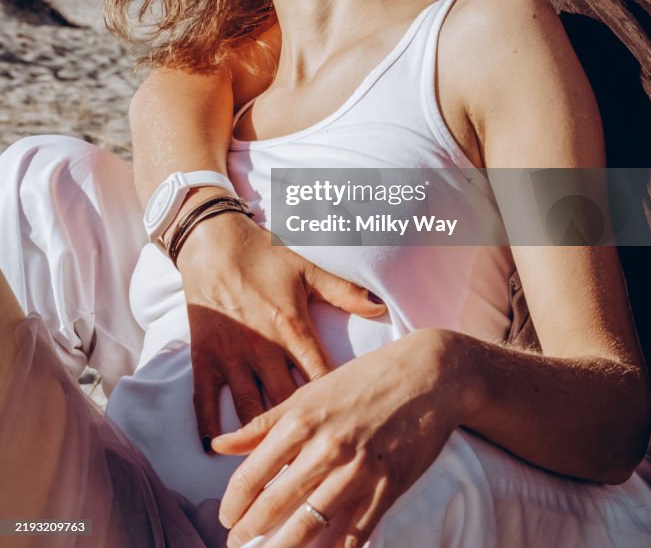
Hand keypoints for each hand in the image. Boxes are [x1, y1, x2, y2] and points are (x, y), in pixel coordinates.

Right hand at [176, 212, 386, 446]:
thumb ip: (344, 291)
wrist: (214, 243)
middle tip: (316, 467)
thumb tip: (380, 308)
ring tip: (273, 472)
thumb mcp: (307, 269)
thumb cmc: (265, 256)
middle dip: (301, 438)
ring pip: (249, 410)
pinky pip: (206, 399)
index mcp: (292, 329)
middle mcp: (262, 349)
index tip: (349, 434)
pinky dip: (209, 427)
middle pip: (287, 404)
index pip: (320, 378)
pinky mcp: (204, 357)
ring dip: (259, 443)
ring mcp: (231, 356)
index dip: (335, 408)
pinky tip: (216, 453)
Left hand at [213, 328, 458, 547]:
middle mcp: (325, 447)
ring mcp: (357, 470)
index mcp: (301, 419)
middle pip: (275, 504)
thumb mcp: (310, 391)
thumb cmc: (364, 380)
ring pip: (309, 526)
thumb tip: (218, 444)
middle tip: (238, 545)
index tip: (226, 518)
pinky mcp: (386, 488)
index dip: (234, 503)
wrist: (426, 376)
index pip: (253, 473)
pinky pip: (353, 534)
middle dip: (250, 532)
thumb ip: (264, 422)